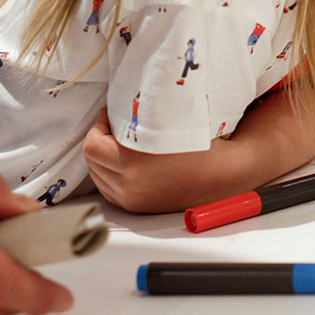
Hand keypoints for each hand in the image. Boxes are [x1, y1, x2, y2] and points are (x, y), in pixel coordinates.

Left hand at [83, 108, 227, 212]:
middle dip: (99, 141)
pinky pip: (110, 190)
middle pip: (92, 162)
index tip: (110, 115)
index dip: (98, 126)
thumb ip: (140, 117)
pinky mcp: (137, 208)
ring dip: (103, 160)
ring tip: (118, 145)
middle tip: (113, 127)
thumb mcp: (169, 124)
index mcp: (133, 164)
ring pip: (98, 177)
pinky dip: (110, 175)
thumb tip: (119, 107)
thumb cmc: (201, 145)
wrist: (222, 175)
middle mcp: (129, 186)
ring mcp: (132, 199)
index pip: (92, 146)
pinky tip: (124, 164)